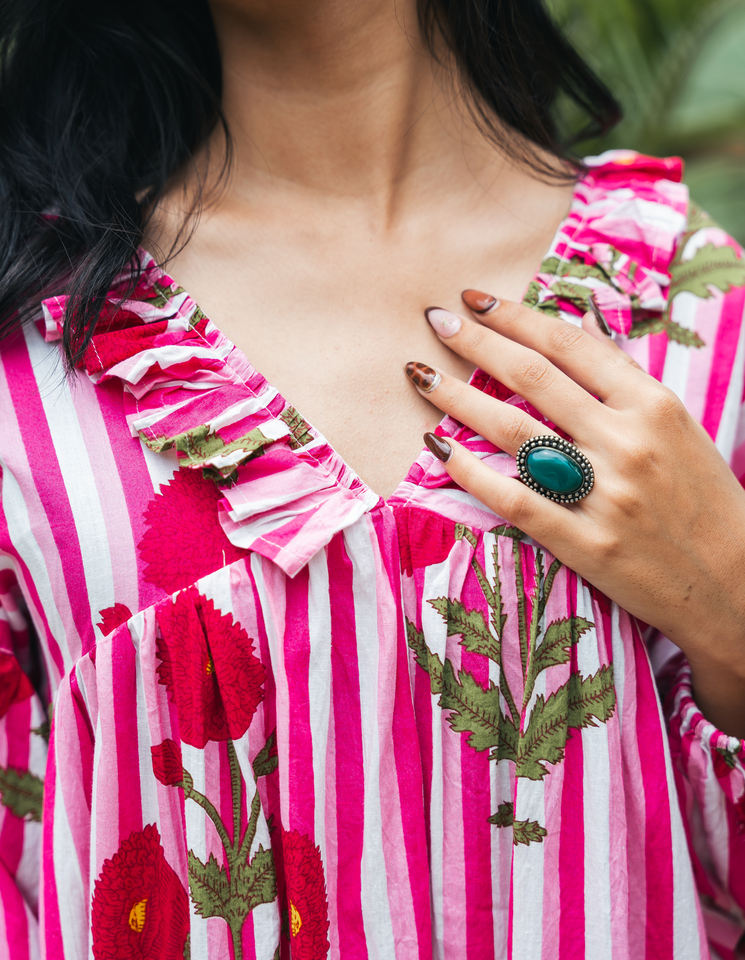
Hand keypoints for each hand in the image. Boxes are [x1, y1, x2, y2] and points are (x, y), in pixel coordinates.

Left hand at [405, 292, 744, 735]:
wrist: (734, 586)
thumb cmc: (704, 503)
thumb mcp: (678, 430)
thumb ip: (623, 391)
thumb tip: (565, 344)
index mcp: (654, 405)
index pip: (571, 344)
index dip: (516, 316)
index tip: (476, 300)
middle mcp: (628, 441)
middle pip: (533, 377)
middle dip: (476, 342)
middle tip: (436, 321)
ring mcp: (604, 493)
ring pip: (513, 429)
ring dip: (457, 397)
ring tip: (420, 376)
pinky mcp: (584, 542)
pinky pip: (511, 497)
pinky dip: (469, 470)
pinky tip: (436, 447)